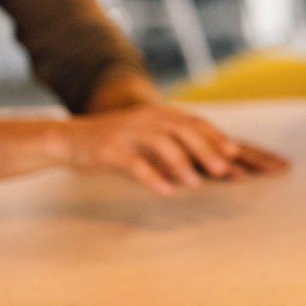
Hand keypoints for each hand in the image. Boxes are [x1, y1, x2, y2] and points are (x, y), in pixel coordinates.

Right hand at [61, 104, 289, 195]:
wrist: (70, 139)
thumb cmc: (117, 143)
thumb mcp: (147, 138)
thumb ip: (175, 146)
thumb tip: (210, 164)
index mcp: (159, 114)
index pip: (194, 122)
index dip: (216, 137)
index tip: (234, 154)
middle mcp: (146, 119)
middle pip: (183, 130)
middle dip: (206, 149)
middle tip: (223, 170)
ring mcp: (127, 132)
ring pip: (161, 144)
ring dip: (181, 164)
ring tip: (196, 184)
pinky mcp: (109, 149)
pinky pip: (134, 163)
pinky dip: (152, 177)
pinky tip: (166, 191)